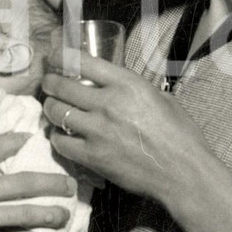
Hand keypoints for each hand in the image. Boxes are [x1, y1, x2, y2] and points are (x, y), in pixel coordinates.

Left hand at [41, 48, 212, 209]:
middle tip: (48, 84)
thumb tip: (113, 83)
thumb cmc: (180, 135)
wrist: (184, 174)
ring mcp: (98, 131)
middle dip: (49, 82)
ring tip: (53, 109)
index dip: (61, 56)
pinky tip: (62, 136)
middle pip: (61, 86)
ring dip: (51, 108)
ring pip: (56, 112)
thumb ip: (134, 88)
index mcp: (127, 84)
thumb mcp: (161, 98)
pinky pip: (60, 142)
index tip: (54, 57)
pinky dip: (57, 137)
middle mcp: (108, 103)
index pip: (82, 62)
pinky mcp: (93, 157)